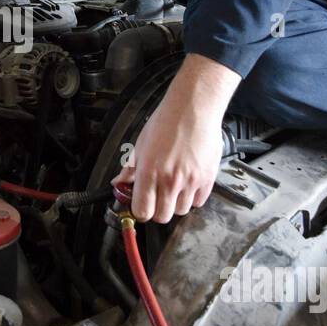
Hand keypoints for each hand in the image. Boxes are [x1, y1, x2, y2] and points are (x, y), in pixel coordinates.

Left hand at [112, 61, 232, 222]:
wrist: (193, 109)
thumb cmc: (166, 123)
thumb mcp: (141, 144)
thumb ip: (130, 168)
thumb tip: (118, 183)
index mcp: (149, 173)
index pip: (143, 211)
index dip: (141, 211)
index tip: (142, 205)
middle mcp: (170, 181)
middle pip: (162, 216)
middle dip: (158, 210)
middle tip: (157, 198)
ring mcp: (191, 181)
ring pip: (181, 211)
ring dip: (176, 204)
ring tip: (174, 188)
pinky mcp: (208, 179)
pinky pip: (199, 202)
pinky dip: (193, 197)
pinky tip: (188, 183)